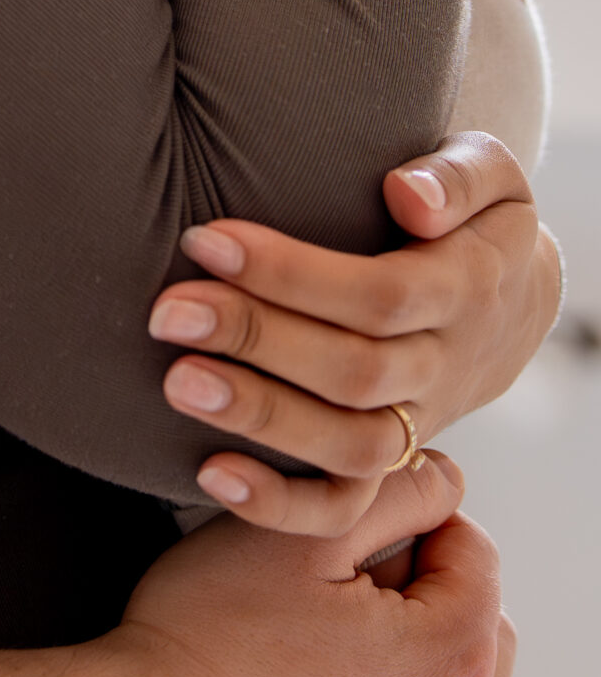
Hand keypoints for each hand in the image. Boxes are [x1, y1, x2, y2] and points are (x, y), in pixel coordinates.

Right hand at [95, 453, 513, 676]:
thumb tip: (444, 475)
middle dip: (425, 584)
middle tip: (337, 574)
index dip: (412, 515)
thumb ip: (392, 494)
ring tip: (348, 634)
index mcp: (450, 656)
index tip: (349, 520)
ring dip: (431, 653)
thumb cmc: (213, 636)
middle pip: (478, 621)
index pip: (474, 552)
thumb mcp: (302, 533)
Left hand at [146, 133, 561, 535]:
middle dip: (254, 340)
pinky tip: (210, 475)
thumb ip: (455, 177)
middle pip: (352, 372)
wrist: (508, 298)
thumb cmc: (467, 211)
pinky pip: (345, 503)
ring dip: (261, 420)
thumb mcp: (489, 173)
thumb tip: (408, 195)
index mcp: (464, 290)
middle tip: (167, 313)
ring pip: (348, 445)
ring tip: (176, 384)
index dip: (291, 274)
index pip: (379, 295)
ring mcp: (416, 421)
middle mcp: (440, 365)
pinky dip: (281, 503)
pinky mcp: (390, 460)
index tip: (206, 241)